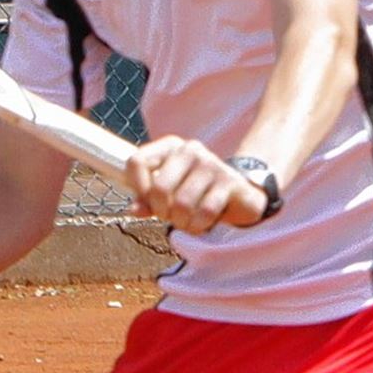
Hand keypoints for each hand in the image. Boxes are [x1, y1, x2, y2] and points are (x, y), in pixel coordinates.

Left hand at [125, 136, 268, 234]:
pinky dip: (199, 225)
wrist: (240, 193)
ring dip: (182, 222)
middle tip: (171, 217)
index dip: (138, 188)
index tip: (149, 202)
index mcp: (171, 146)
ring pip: (183, 204)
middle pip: (159, 188)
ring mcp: (211, 163)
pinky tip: (201, 224)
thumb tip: (133, 210)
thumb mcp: (169, 194)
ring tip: (187, 222)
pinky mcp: (229, 181)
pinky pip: (205, 212)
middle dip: (162, 212)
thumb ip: (147, 200)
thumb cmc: (195, 192)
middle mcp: (190, 149)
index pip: (136, 162)